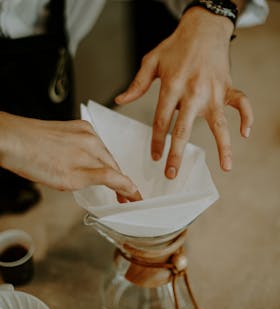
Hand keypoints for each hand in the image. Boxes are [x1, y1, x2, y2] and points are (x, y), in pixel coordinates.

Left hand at [0, 112, 140, 201]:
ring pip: (102, 154)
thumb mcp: (69, 179)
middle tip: (122, 197)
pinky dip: (95, 157)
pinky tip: (91, 164)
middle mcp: (91, 138)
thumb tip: (125, 183)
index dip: (129, 189)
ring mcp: (82, 131)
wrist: (10, 139)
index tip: (136, 199)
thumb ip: (102, 180)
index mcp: (92, 150)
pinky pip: (92, 144)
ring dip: (107, 169)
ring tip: (109, 183)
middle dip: (119, 181)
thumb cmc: (33, 160)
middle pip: (112, 164)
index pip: (118, 174)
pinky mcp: (74, 128)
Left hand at [116, 7, 252, 176]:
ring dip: (223, 147)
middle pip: (184, 129)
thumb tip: (120, 100)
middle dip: (176, 154)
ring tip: (226, 167)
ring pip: (219, 124)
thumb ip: (137, 84)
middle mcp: (193, 92)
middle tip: (171, 173)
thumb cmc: (176, 46)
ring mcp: (214, 92)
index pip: (161, 120)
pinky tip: (244, 134)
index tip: (155, 158)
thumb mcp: (152, 61)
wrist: (203, 28)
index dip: (156, 141)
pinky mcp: (228, 88)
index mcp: (172, 86)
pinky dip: (247, 117)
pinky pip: (242, 104)